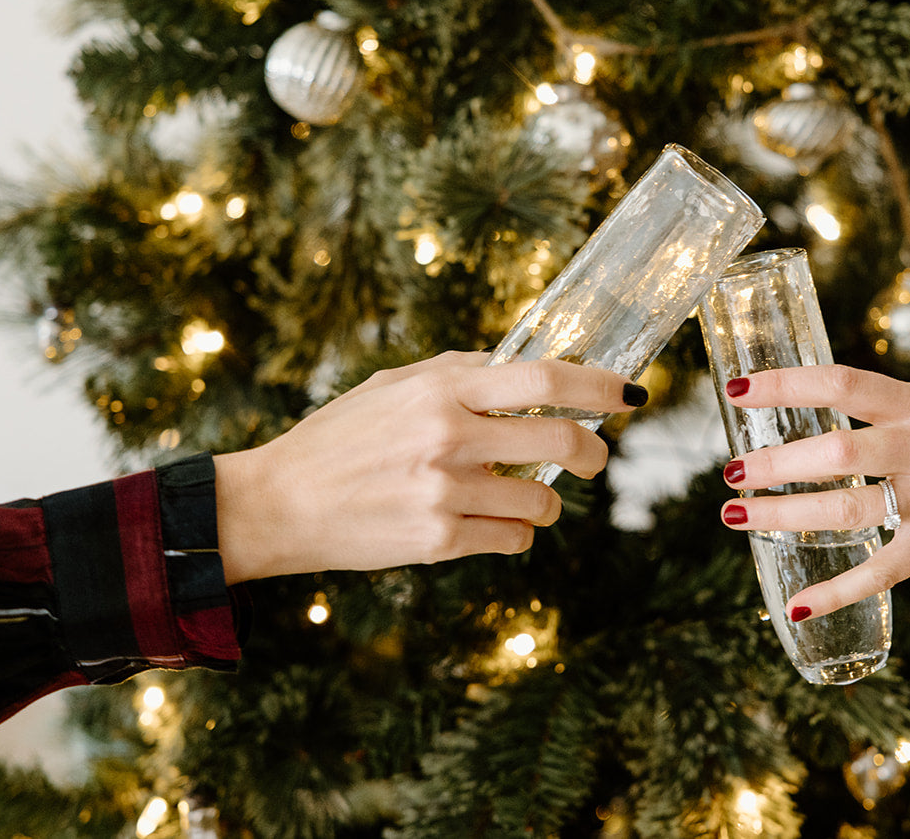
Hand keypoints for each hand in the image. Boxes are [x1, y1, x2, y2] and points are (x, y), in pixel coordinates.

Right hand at [213, 351, 645, 581]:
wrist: (278, 503)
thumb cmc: (340, 439)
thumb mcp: (394, 385)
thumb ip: (459, 374)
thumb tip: (526, 369)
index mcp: (441, 390)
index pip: (543, 378)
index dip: (598, 386)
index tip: (631, 394)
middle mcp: (449, 437)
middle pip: (561, 439)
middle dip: (592, 452)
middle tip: (594, 458)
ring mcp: (446, 492)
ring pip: (542, 500)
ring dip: (547, 501)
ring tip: (525, 496)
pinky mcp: (439, 540)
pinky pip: (513, 539)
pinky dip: (515, 532)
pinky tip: (492, 523)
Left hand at [719, 365, 909, 619]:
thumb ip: (896, 416)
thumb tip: (825, 417)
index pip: (843, 383)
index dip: (787, 384)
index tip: (738, 390)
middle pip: (837, 449)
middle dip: (775, 463)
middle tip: (730, 470)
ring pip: (848, 506)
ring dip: (785, 514)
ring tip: (738, 516)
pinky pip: (883, 568)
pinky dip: (837, 590)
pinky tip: (797, 604)